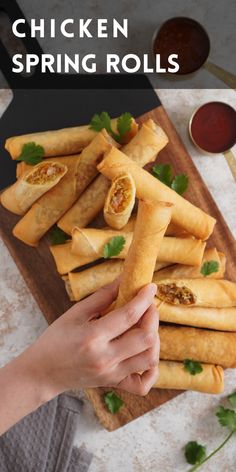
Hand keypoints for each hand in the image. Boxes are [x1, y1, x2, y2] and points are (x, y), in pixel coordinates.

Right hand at [24, 281, 158, 397]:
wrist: (42, 372)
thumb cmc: (56, 338)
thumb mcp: (75, 313)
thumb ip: (102, 296)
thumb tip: (124, 279)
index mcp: (92, 337)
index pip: (129, 315)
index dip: (144, 298)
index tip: (150, 287)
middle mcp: (105, 358)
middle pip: (145, 337)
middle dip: (152, 316)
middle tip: (147, 305)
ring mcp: (111, 374)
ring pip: (149, 358)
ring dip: (154, 339)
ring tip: (145, 326)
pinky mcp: (114, 384)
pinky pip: (143, 384)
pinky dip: (151, 369)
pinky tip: (144, 353)